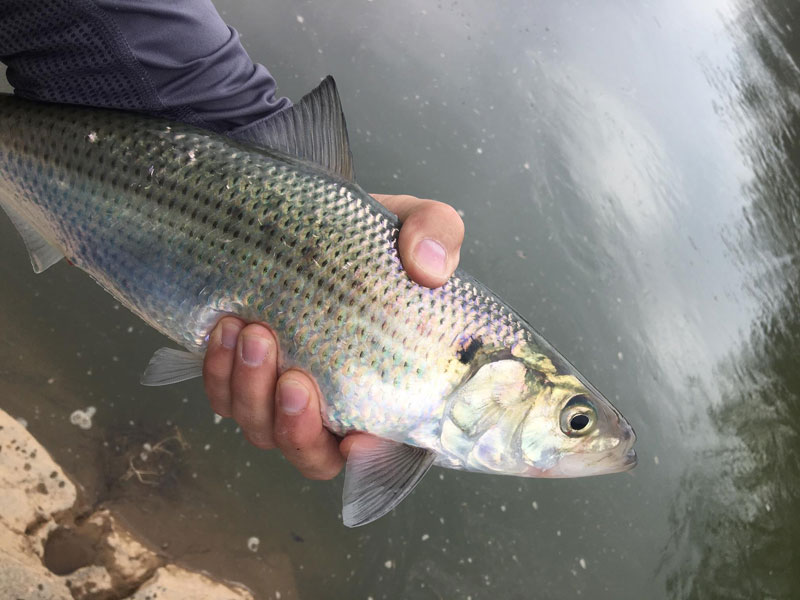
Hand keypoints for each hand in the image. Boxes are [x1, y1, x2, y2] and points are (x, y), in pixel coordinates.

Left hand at [203, 194, 464, 478]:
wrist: (316, 223)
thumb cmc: (375, 238)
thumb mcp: (418, 221)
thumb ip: (437, 234)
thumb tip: (429, 268)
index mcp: (392, 388)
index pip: (389, 448)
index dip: (372, 459)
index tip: (358, 438)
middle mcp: (339, 407)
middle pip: (314, 455)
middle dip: (296, 428)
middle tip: (294, 376)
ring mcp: (287, 398)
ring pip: (262, 430)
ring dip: (251, 392)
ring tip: (252, 333)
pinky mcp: (246, 376)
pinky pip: (224, 397)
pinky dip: (220, 372)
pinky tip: (225, 330)